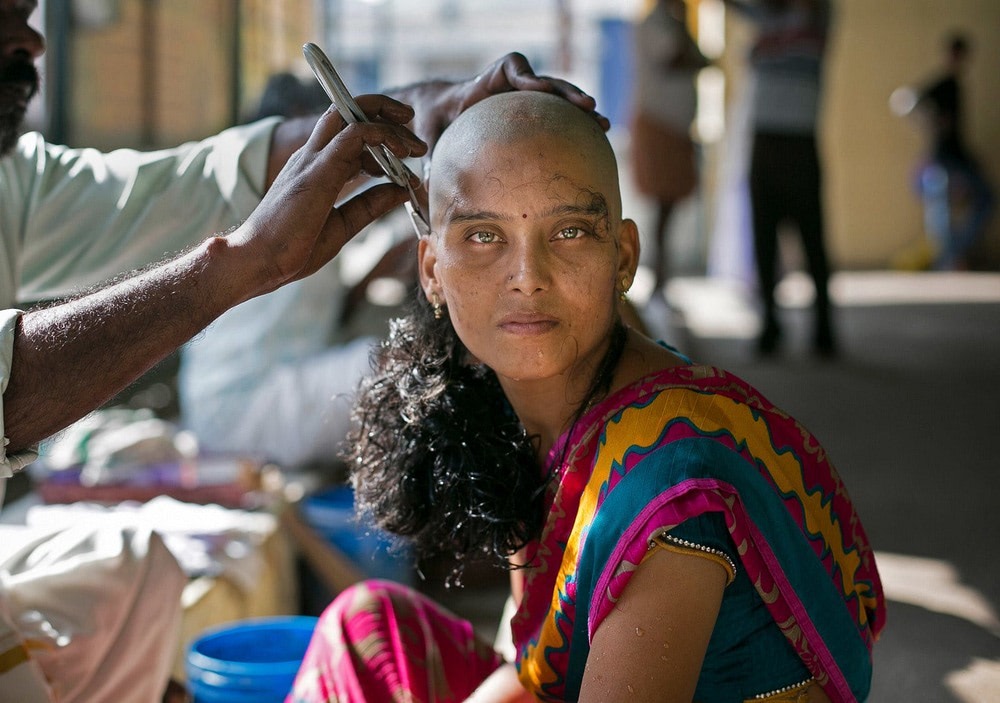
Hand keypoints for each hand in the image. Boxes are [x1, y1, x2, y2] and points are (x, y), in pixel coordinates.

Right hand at [229, 94, 426, 301]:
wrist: (258, 262)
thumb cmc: (291, 249)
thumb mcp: (343, 225)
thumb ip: (370, 205)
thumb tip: (402, 190)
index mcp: (315, 168)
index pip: (349, 134)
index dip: (382, 138)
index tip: (408, 156)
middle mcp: (312, 156)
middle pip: (348, 112)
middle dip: (387, 115)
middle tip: (417, 142)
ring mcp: (312, 159)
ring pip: (351, 115)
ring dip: (389, 123)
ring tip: (415, 146)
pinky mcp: (317, 169)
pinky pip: (353, 134)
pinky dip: (381, 136)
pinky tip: (400, 153)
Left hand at [409, 52, 609, 152]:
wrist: (439, 114)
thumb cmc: (434, 126)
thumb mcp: (431, 139)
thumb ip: (432, 163)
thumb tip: (427, 197)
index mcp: (483, 85)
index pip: (510, 69)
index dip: (525, 76)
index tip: (536, 88)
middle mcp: (509, 85)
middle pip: (545, 81)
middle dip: (567, 93)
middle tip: (587, 107)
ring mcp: (523, 96)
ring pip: (558, 97)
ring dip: (580, 108)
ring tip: (602, 124)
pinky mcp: (532, 108)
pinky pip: (556, 112)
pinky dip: (574, 123)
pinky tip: (594, 139)